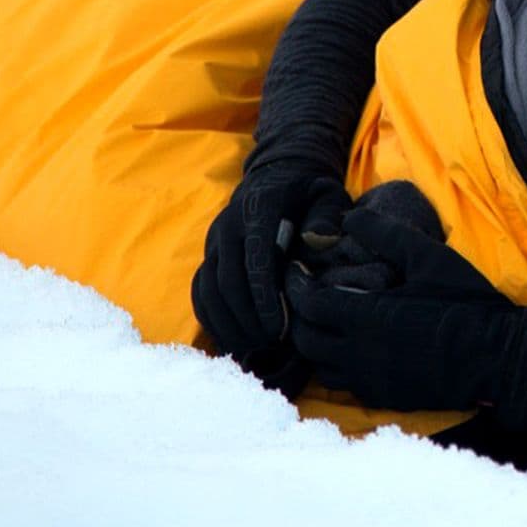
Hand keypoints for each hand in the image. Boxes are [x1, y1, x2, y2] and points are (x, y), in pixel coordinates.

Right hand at [192, 162, 349, 390]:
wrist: (277, 179)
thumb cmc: (308, 195)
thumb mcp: (326, 195)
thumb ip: (327, 216)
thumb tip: (320, 239)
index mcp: (259, 208)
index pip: (255, 259)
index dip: (264, 298)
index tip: (281, 328)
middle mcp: (229, 224)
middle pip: (228, 281)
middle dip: (248, 318)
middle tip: (271, 344)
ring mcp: (214, 241)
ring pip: (209, 290)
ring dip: (228, 324)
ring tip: (254, 347)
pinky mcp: (208, 256)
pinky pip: (200, 292)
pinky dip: (212, 319)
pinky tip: (233, 340)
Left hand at [284, 203, 517, 411]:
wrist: (499, 358)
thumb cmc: (466, 303)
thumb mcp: (429, 258)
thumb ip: (385, 235)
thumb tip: (349, 218)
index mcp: (367, 318)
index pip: (309, 305)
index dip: (295, 285)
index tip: (296, 270)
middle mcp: (360, 355)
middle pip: (305, 341)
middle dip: (298, 316)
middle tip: (305, 295)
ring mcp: (373, 381)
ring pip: (321, 368)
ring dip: (315, 344)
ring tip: (326, 322)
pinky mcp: (386, 398)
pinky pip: (346, 384)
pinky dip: (338, 365)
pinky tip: (353, 347)